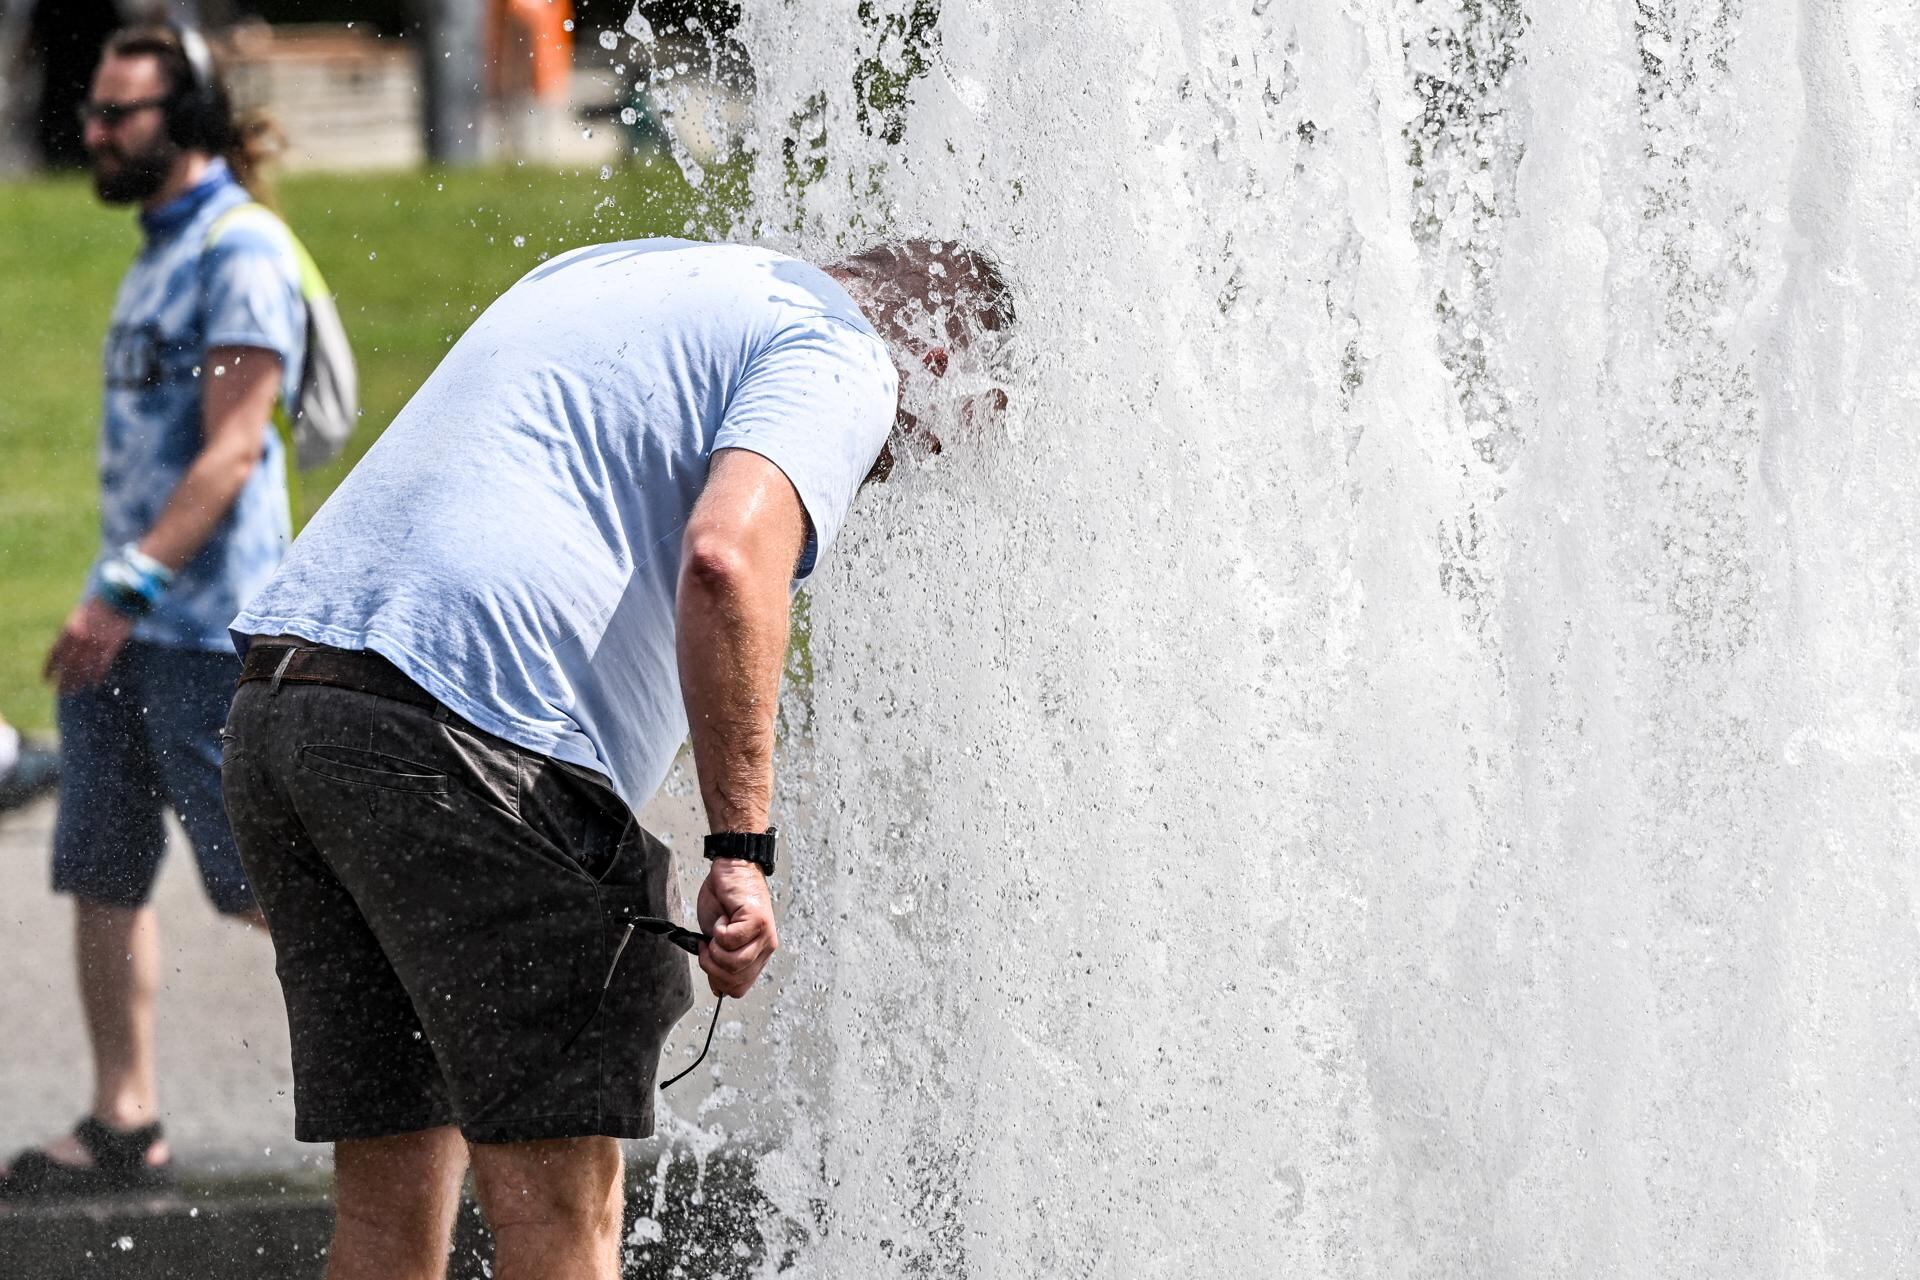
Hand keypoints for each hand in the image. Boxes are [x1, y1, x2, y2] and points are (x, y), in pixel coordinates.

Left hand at [44, 598, 133, 693]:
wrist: (119, 597)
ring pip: (84, 668)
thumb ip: (72, 633)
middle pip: (69, 665)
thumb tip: (64, 651)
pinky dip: (97, 676)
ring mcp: (96, 642)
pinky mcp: (112, 645)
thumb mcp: (79, 616)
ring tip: (74, 691)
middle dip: (63, 680)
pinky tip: (93, 685)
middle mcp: (80, 639)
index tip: (45, 680)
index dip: (49, 669)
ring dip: (78, 682)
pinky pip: (102, 665)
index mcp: (69, 631)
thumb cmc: (99, 605)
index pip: (55, 655)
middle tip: (60, 692)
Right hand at [695, 859, 777, 997]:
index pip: (739, 988)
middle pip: (735, 979)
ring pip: (734, 962)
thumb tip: (718, 989)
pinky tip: (723, 918)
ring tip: (716, 931)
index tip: (708, 961)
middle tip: (707, 945)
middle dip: (711, 965)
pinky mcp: (758, 920)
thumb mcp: (717, 939)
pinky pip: (731, 940)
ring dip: (715, 948)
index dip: (717, 981)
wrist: (731, 869)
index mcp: (757, 955)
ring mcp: (765, 935)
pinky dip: (718, 930)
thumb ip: (720, 963)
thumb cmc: (724, 900)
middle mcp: (765, 947)